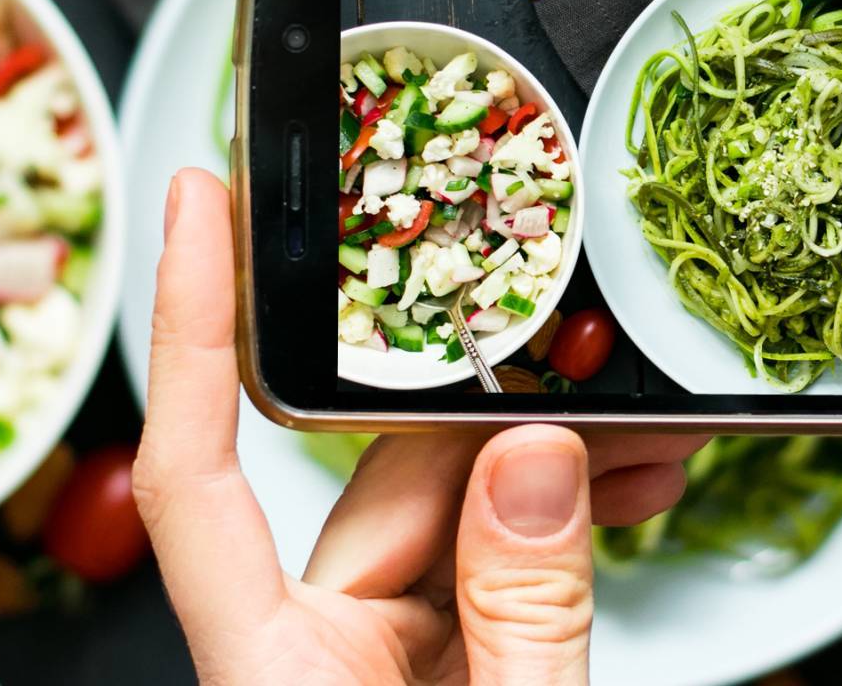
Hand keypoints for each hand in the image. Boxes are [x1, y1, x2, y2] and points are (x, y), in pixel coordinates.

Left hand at [134, 168, 703, 683]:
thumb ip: (527, 607)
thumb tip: (534, 462)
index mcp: (274, 671)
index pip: (195, 472)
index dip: (190, 325)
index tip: (199, 203)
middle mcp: (305, 648)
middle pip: (376, 476)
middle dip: (502, 419)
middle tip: (613, 382)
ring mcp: (368, 652)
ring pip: (444, 505)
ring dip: (552, 471)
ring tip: (651, 448)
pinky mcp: (428, 658)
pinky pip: (482, 556)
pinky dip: (553, 524)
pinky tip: (627, 495)